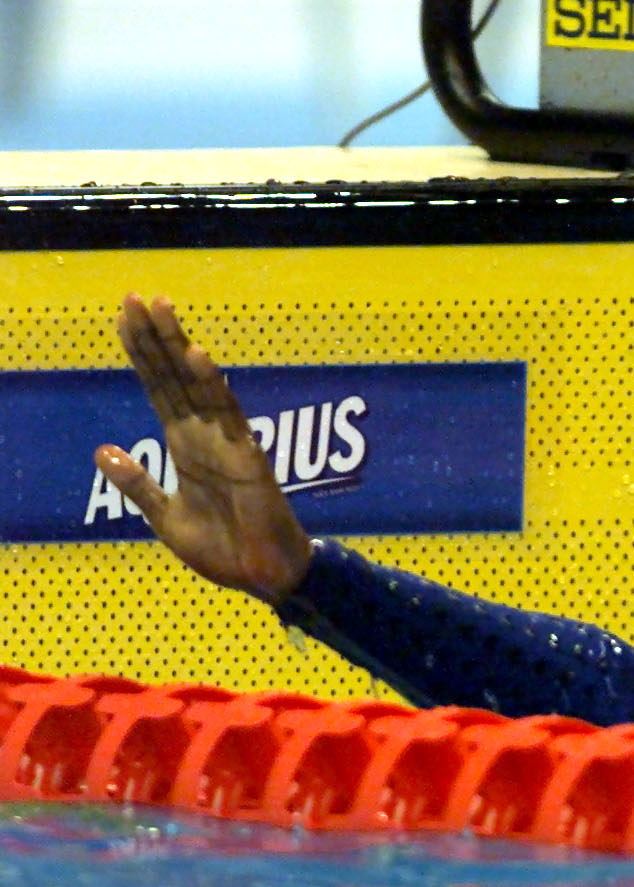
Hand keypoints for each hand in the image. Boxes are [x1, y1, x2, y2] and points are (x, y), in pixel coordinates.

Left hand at [95, 294, 312, 603]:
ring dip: (178, 345)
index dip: (141, 355)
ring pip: (198, 384)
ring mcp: (227, 441)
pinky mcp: (247, 456)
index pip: (158, 388)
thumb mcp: (164, 516)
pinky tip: (198, 356)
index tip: (124, 318)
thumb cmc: (222, 549)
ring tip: (160, 308)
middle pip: (174, 376)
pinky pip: (228, 414)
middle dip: (155, 336)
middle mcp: (204, 434)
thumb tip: (104, 449)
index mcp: (185, 445)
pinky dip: (213, 385)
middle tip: (136, 296)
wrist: (263, 575)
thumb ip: (137, 483)